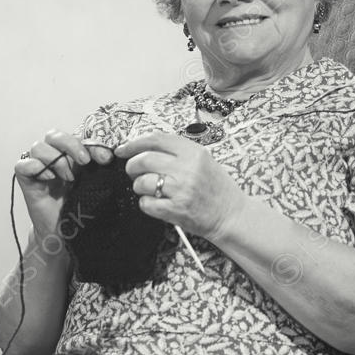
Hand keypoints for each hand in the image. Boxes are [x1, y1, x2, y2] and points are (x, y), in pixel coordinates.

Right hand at [15, 130, 113, 239]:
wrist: (64, 232)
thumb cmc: (78, 207)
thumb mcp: (93, 184)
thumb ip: (98, 167)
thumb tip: (109, 154)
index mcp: (70, 155)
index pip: (77, 137)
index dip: (91, 144)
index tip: (106, 159)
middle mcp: (52, 157)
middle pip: (54, 135)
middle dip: (71, 145)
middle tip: (84, 161)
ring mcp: (38, 167)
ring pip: (38, 147)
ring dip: (55, 159)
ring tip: (67, 178)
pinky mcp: (26, 180)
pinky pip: (22, 164)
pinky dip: (35, 167)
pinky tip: (49, 179)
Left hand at [115, 131, 247, 243]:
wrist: (231, 215)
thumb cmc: (217, 188)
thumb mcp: (203, 160)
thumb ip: (178, 151)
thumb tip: (144, 147)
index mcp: (194, 152)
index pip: (155, 139)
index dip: (134, 143)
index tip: (122, 149)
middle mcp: (187, 168)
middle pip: (144, 160)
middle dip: (132, 166)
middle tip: (133, 172)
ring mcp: (181, 190)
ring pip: (142, 182)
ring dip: (139, 186)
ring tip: (149, 189)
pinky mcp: (176, 210)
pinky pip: (146, 204)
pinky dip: (145, 203)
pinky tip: (155, 203)